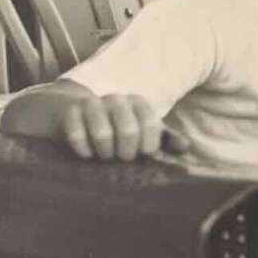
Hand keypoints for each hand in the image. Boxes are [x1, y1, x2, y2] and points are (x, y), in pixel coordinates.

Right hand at [60, 93, 189, 160]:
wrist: (80, 114)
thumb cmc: (119, 127)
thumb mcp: (146, 131)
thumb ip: (167, 139)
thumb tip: (186, 147)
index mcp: (139, 103)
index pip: (151, 126)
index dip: (148, 146)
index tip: (144, 155)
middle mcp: (117, 100)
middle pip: (128, 132)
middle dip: (126, 153)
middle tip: (123, 158)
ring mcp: (92, 104)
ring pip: (103, 134)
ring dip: (105, 153)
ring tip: (106, 156)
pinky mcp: (71, 112)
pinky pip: (77, 135)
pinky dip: (84, 150)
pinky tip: (87, 154)